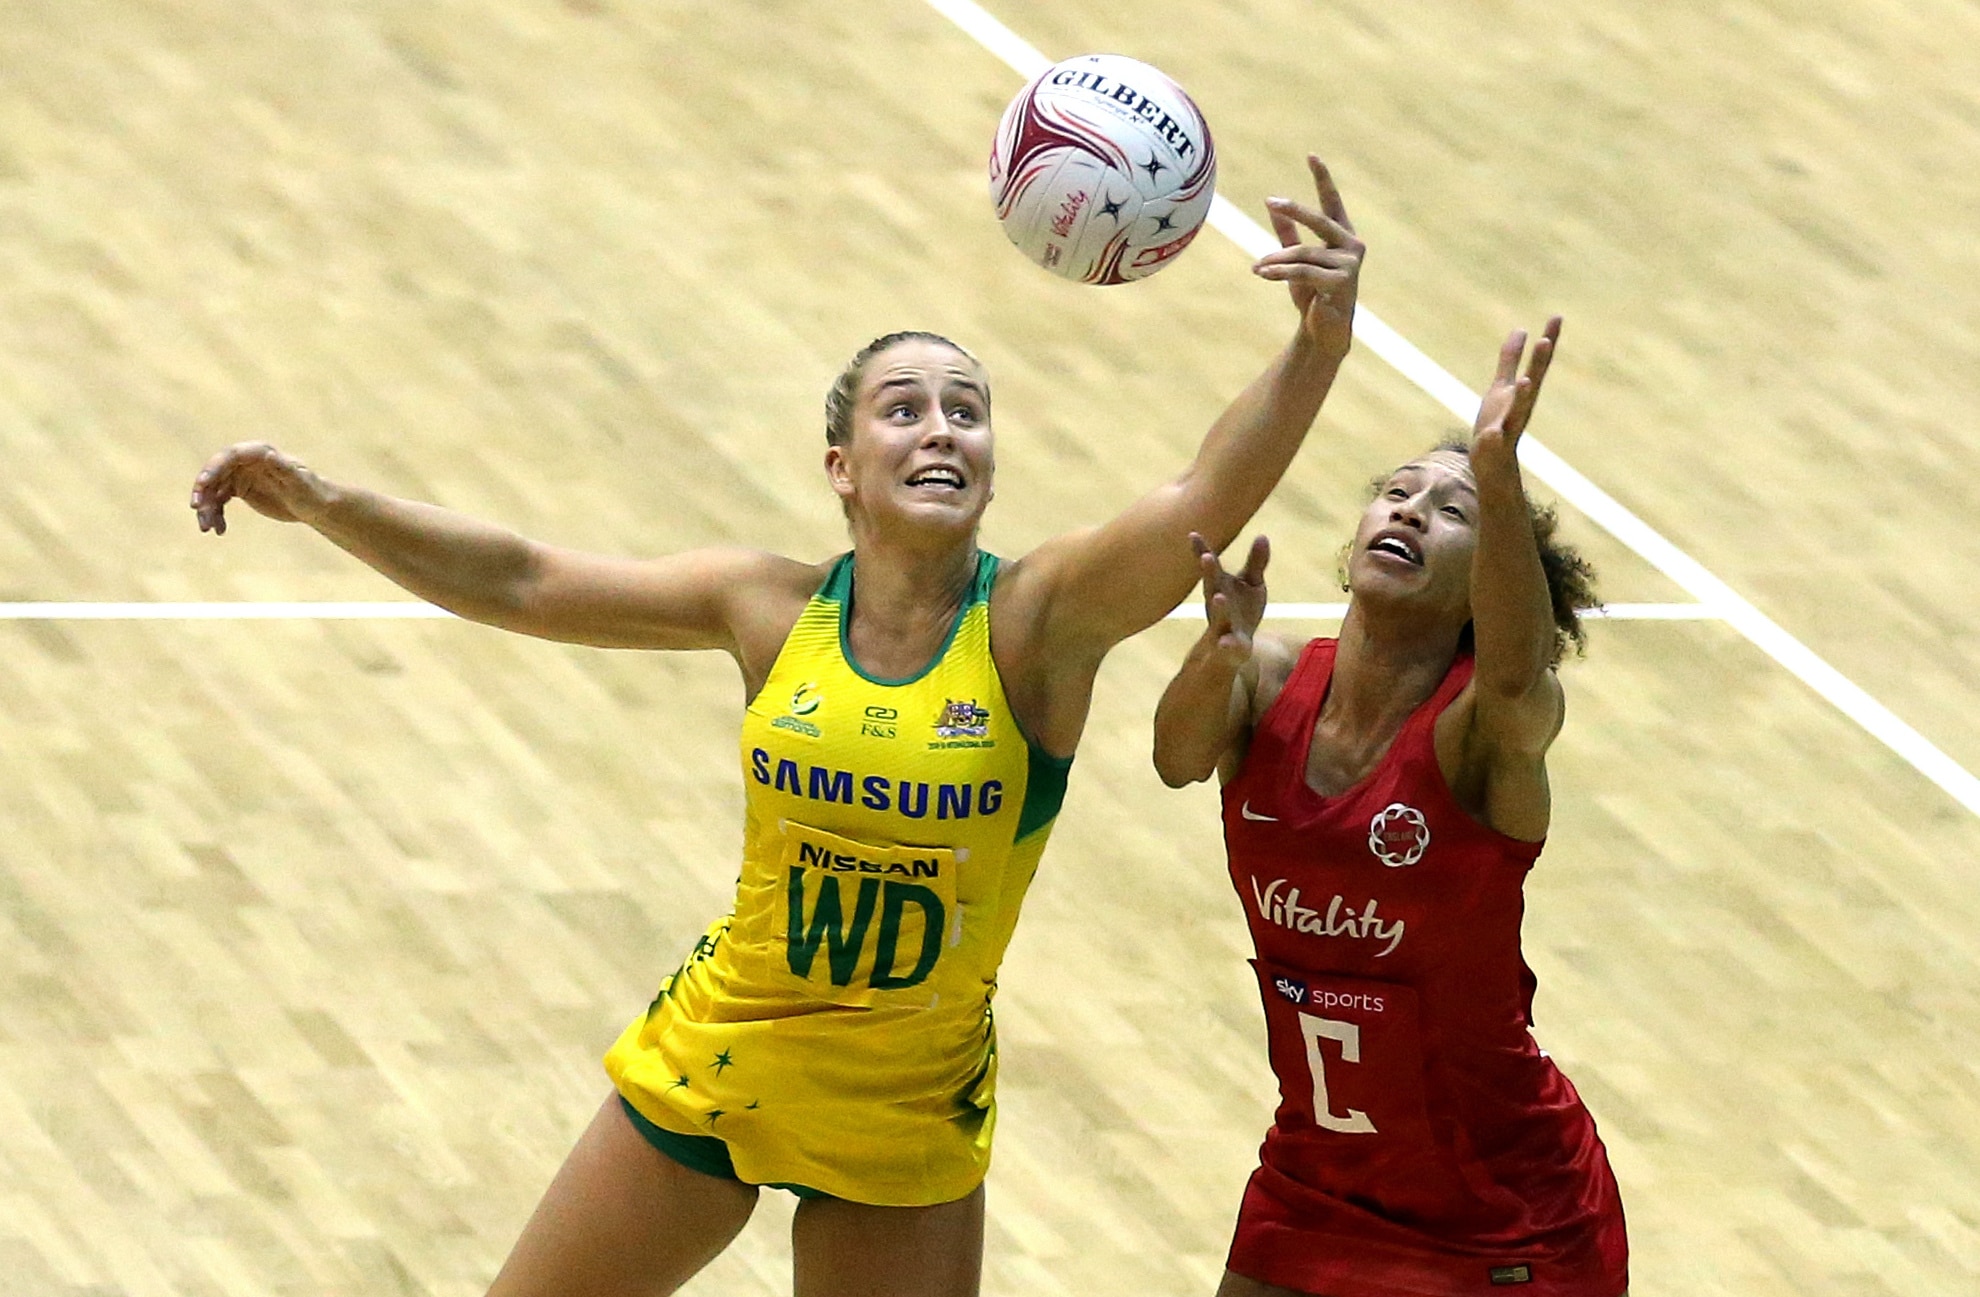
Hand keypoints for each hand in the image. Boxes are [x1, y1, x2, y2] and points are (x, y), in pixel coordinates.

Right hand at [190, 442, 333, 533]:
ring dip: (206, 507)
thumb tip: (268, 454)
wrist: (314, 506)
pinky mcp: (239, 489)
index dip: (213, 468)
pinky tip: (219, 530)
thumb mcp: (299, 483)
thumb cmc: (312, 492)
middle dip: (203, 489)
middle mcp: (246, 461)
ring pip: (214, 488)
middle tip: (196, 507)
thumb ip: (283, 468)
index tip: (202, 484)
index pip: (230, 455)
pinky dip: (215, 514)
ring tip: (207, 527)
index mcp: (259, 453)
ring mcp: (240, 474)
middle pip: (216, 471)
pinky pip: (219, 500)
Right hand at [1191, 531, 1269, 667]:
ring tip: (1219, 597)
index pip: (1211, 567)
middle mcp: (1217, 603)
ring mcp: (1222, 625)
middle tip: (1206, 557)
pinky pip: (1229, 646)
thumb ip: (1256, 562)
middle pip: (1212, 587)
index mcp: (1220, 586)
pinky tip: (1225, 643)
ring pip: (1219, 616)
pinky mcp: (1232, 647)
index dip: (1202, 551)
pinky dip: (1227, 645)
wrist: (1233, 650)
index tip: (1193, 534)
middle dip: (1209, 573)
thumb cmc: (1242, 610)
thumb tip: (1263, 535)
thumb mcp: (1252, 584)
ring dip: (1219, 607)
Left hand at [1253, 155, 1363, 359]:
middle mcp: (1351, 245)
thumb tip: (1272, 205)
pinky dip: (1279, 272)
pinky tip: (1261, 274)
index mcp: (1342, 235)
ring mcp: (1349, 264)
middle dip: (1295, 210)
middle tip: (1271, 201)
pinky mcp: (1341, 282)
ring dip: (1276, 260)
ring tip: (1256, 268)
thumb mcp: (1297, 260)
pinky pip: (1303, 271)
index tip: (1311, 155)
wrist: (1322, 331)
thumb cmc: (1313, 294)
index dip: (1323, 178)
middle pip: (1320, 220)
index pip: (1332, 201)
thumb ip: (1288, 233)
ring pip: (1304, 252)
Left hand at [1471, 316, 1561, 466]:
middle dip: (1539, 362)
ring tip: (1525, 380)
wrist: (1493, 465)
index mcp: (1522, 393)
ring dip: (1522, 396)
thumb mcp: (1502, 386)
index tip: (1557, 317)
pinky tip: (1492, 433)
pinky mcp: (1492, 448)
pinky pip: (1493, 442)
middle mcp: (1520, 408)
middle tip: (1545, 340)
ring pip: (1517, 412)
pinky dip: (1493, 438)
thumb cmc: (1498, 422)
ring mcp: (1507, 428)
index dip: (1548, 340)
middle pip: (1533, 382)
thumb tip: (1521, 329)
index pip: (1538, 364)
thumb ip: (1510, 359)